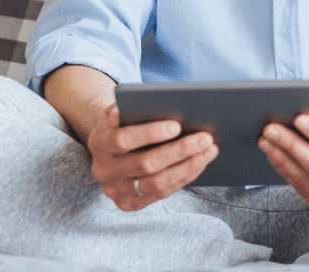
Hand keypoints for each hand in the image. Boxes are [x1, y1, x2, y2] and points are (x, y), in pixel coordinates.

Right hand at [87, 103, 218, 210]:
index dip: (150, 133)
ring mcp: (115, 190)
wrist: (112, 147)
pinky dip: (184, 178)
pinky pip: (161, 194)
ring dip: (188, 166)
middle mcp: (103, 170)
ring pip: (156, 183)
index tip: (177, 125)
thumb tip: (130, 106)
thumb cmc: (126, 123)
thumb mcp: (122, 111)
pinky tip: (200, 163)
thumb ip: (126, 106)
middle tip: (206, 138)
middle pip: (145, 164)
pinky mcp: (128, 203)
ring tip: (210, 150)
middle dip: (179, 150)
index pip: (123, 140)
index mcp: (99, 142)